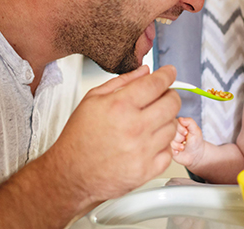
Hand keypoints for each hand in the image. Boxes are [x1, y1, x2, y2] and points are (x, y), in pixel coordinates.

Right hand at [45, 64, 180, 208]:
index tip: (170, 72)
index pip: (156, 83)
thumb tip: (145, 71)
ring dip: (166, 119)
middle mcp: (134, 128)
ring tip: (151, 121)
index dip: (167, 74)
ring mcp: (142, 151)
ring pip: (173, 126)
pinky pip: (169, 151)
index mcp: (120, 106)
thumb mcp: (93, 99)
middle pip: (172, 103)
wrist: (70, 174)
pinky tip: (149, 141)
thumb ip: (122, 81)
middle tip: (164, 95)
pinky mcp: (146, 171)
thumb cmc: (79, 137)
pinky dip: (162, 144)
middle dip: (170, 95)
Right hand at [170, 117, 204, 167]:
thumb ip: (190, 122)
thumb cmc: (196, 140)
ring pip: (169, 141)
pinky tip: (178, 151)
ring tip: (183, 147)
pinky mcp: (167, 149)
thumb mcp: (196, 130)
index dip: (181, 129)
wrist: (195, 154)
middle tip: (185, 140)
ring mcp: (168, 140)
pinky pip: (168, 149)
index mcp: (177, 124)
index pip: (174, 123)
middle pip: (171, 132)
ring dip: (178, 146)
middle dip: (180, 138)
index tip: (186, 133)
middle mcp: (171, 131)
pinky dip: (175, 151)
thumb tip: (180, 118)